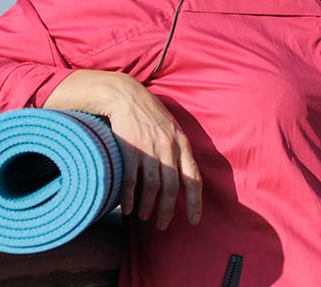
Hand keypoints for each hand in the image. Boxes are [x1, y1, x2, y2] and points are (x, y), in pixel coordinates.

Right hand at [42, 70, 201, 229]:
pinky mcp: (129, 148)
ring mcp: (149, 148)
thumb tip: (183, 174)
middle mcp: (168, 148)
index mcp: (182, 144)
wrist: (126, 95)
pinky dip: (129, 197)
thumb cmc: (149, 113)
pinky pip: (131, 179)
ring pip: (152, 186)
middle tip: (163, 225)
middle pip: (172, 187)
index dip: (195, 201)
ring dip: (148, 206)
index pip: (193, 177)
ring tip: (144, 217)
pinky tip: (127, 208)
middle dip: (168, 210)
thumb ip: (178, 149)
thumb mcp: (171, 128)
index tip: (193, 220)